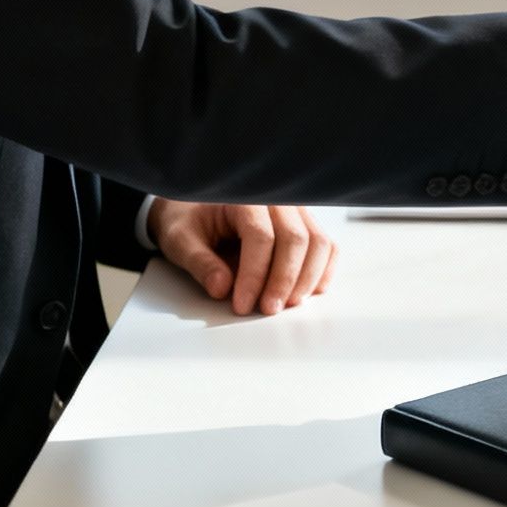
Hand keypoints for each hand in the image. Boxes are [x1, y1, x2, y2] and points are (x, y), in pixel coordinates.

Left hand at [147, 199, 337, 316]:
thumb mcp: (180, 239)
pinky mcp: (305, 223)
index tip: (242, 304)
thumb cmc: (188, 220)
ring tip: (285, 304)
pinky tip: (307, 292)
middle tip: (268, 309)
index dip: (255, 275)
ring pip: (318, 242)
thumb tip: (222, 288)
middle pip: (296, 239)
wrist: (195, 207)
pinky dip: (322, 270)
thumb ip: (200, 262)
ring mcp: (295, 210)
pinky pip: (326, 246)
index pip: (261, 236)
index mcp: (243, 197)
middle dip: (284, 280)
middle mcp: (276, 199)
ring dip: (306, 279)